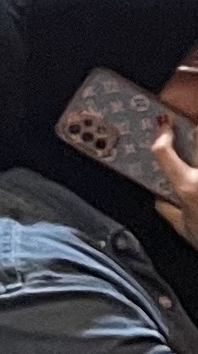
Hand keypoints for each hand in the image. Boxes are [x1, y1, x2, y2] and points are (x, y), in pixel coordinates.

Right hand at [154, 118, 197, 249]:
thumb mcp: (184, 229)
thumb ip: (168, 210)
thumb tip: (159, 198)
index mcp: (187, 186)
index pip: (165, 152)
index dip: (162, 135)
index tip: (163, 125)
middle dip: (193, 127)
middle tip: (189, 127)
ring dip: (197, 143)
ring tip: (194, 141)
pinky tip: (196, 165)